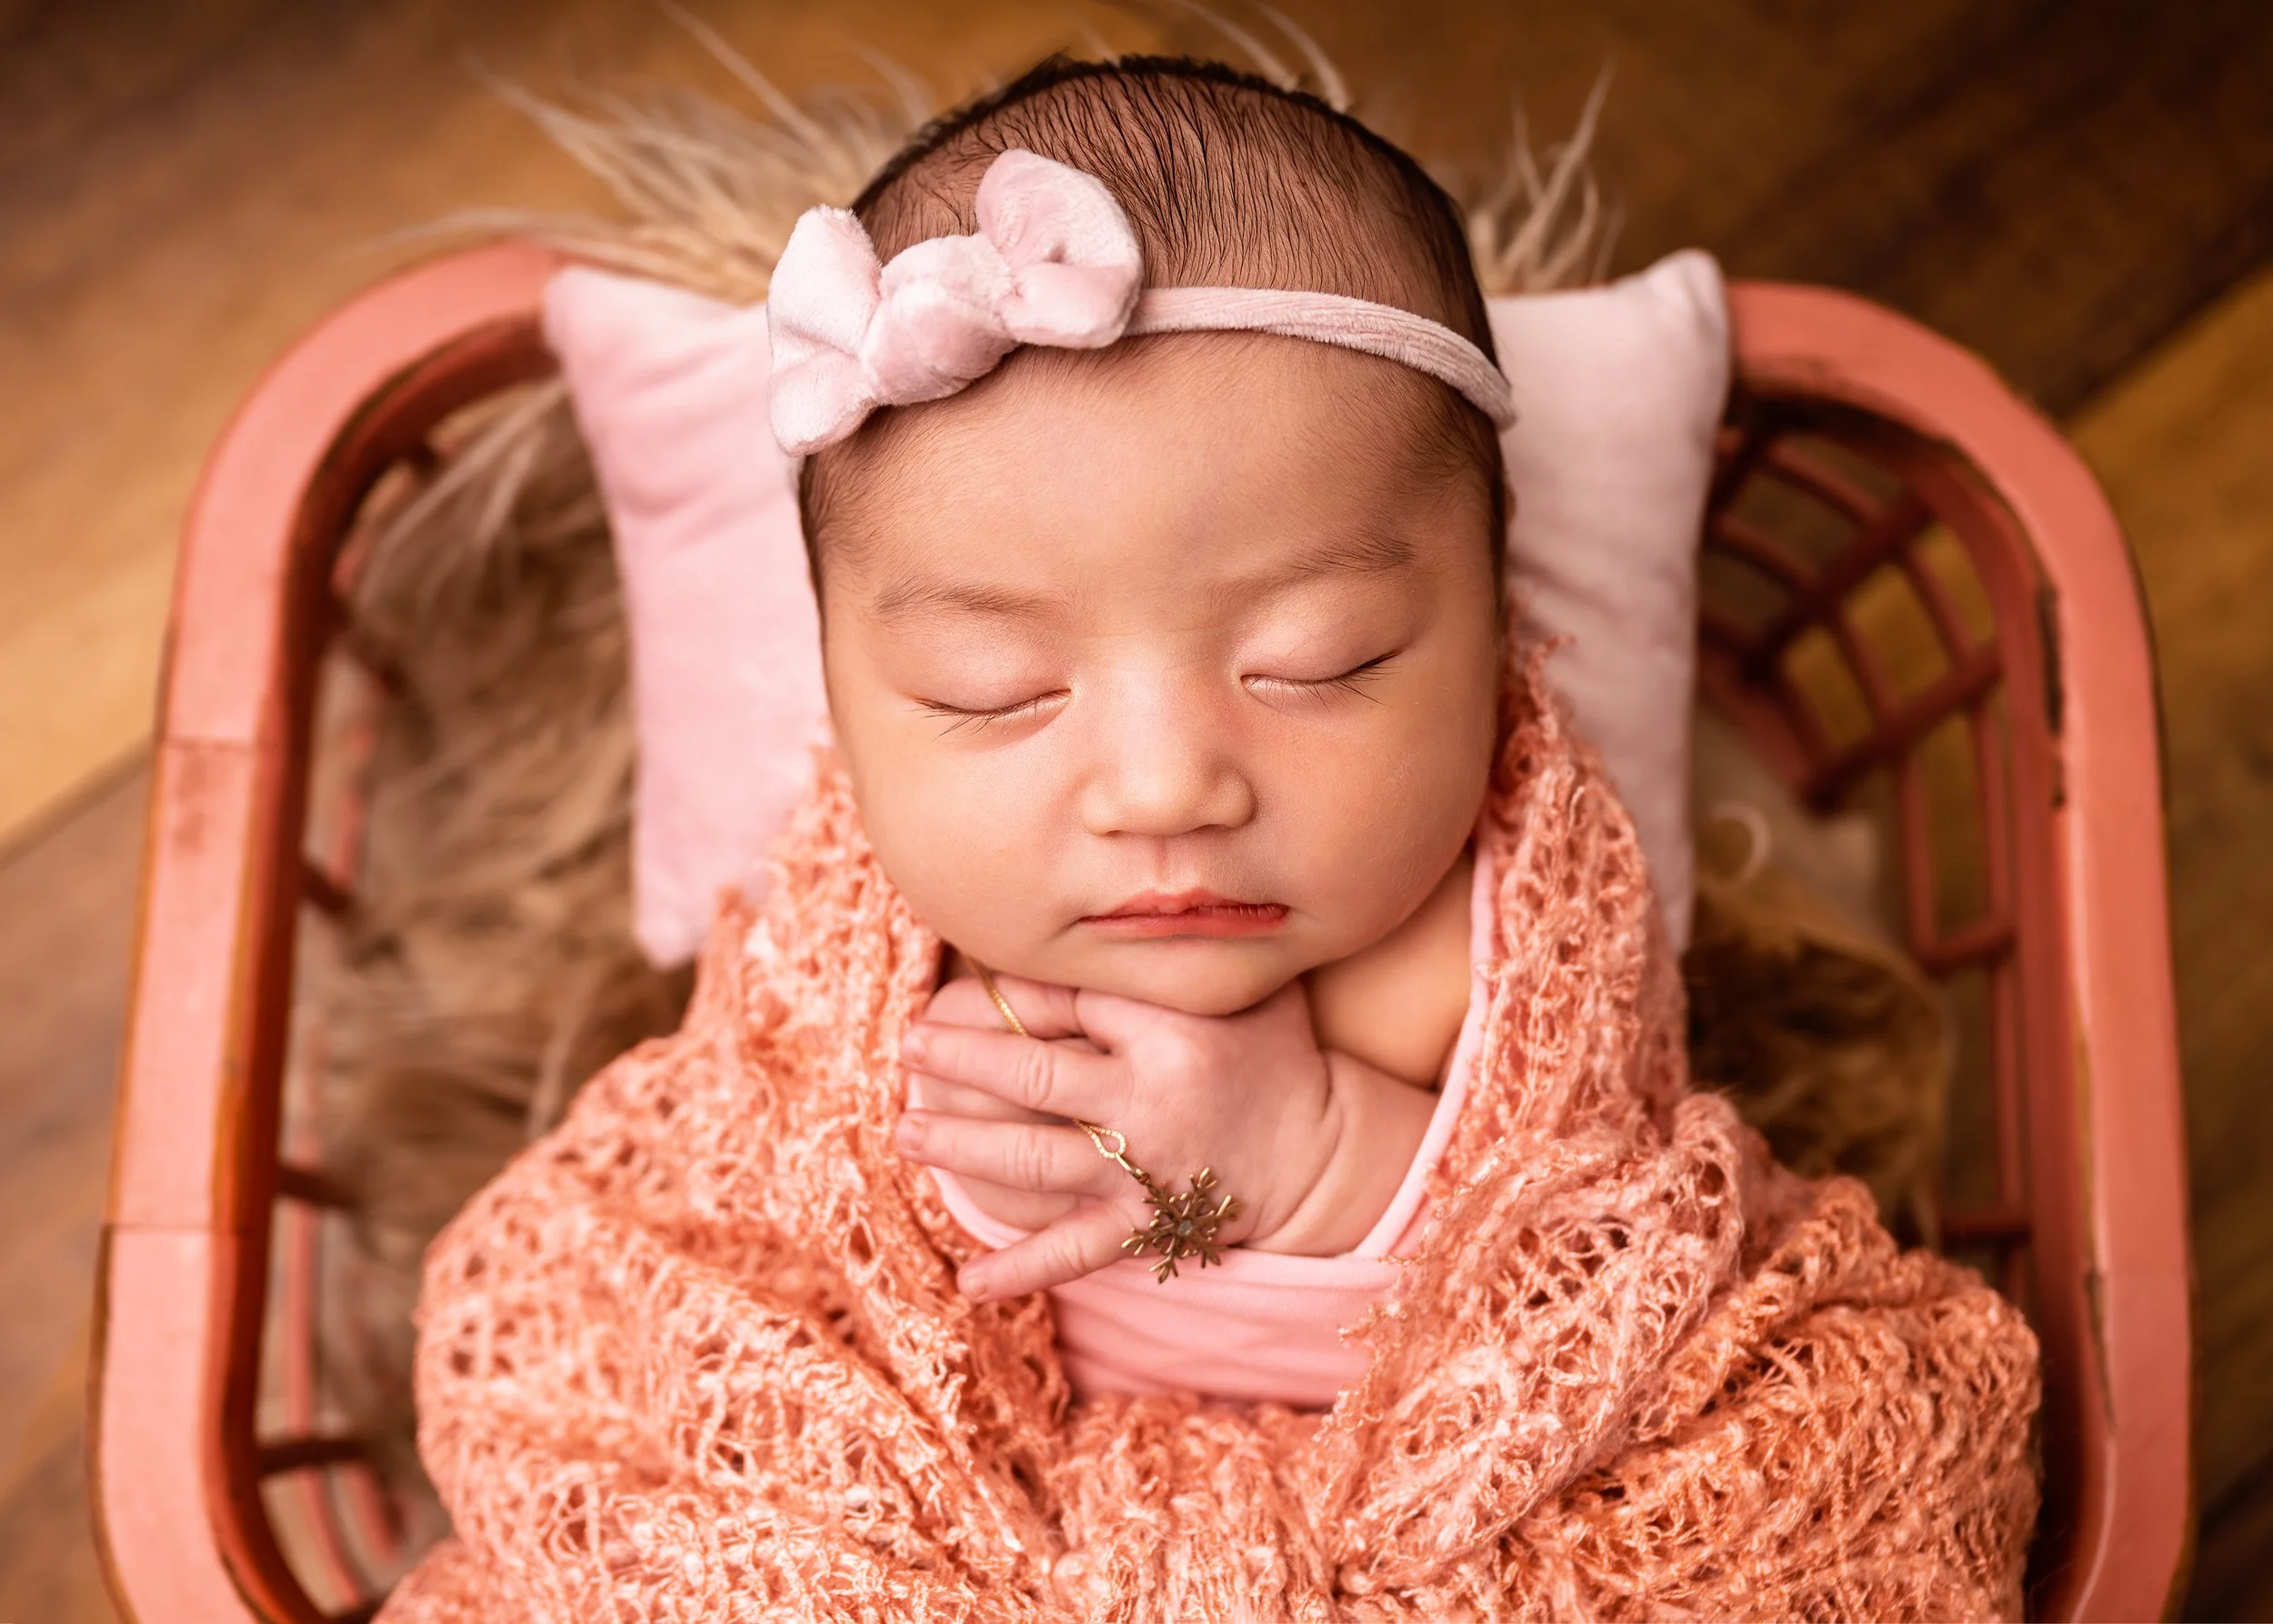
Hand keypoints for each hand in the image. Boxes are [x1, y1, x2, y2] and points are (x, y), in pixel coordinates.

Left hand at [898, 972, 1431, 1301]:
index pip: (1066, 1001)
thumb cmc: (1273, 1053)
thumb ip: (1172, 953)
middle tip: (908, 1046)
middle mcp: (1150, 1099)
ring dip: (959, 1147)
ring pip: (1029, 1157)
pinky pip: (1073, 1251)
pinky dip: (1020, 1269)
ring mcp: (1144, 1168)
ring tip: (905, 1131)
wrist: (1325, 1152)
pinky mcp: (1147, 1225)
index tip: (962, 988)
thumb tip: (1096, 908)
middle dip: (958, 1060)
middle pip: (1030, 1074)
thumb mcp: (1236, 987)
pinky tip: (968, 1281)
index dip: (1008, 995)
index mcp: (1171, 1028)